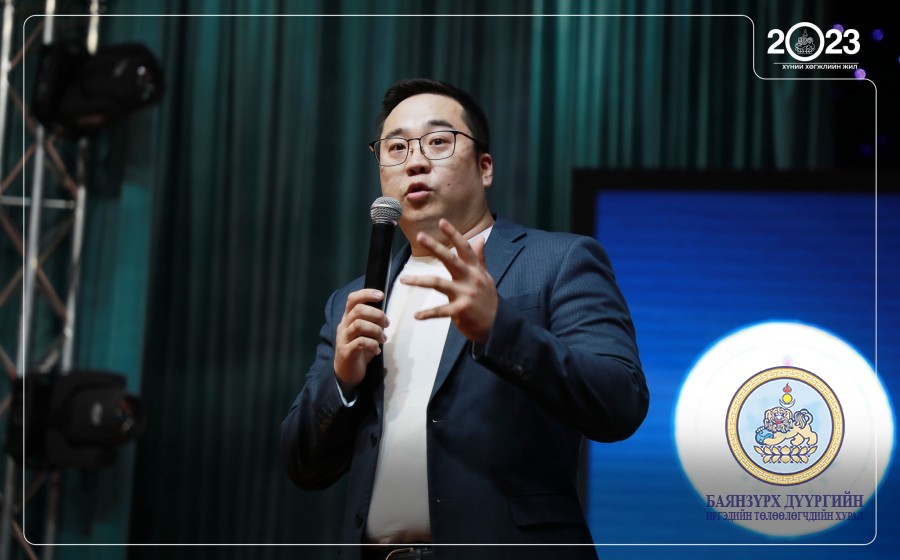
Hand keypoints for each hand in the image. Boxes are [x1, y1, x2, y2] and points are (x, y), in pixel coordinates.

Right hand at [333, 289, 388, 392]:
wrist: (346, 372)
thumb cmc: (358, 350)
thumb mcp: (364, 333)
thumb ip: (370, 321)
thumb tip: (384, 313)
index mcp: (347, 318)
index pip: (352, 299)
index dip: (366, 293)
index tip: (381, 295)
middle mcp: (343, 326)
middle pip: (358, 310)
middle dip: (377, 314)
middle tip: (387, 324)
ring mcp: (343, 339)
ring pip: (359, 325)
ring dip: (376, 330)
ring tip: (383, 339)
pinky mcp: (346, 352)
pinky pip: (360, 343)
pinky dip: (373, 345)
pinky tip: (377, 350)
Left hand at [400, 219, 496, 343]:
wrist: (498, 325)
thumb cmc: (488, 300)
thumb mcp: (486, 277)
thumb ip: (480, 258)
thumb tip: (481, 238)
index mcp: (475, 270)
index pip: (465, 248)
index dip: (454, 234)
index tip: (442, 221)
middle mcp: (470, 279)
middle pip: (451, 259)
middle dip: (435, 247)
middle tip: (420, 236)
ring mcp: (465, 294)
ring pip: (438, 283)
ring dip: (419, 281)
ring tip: (403, 279)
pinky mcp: (460, 310)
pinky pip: (441, 311)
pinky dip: (428, 314)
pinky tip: (416, 315)